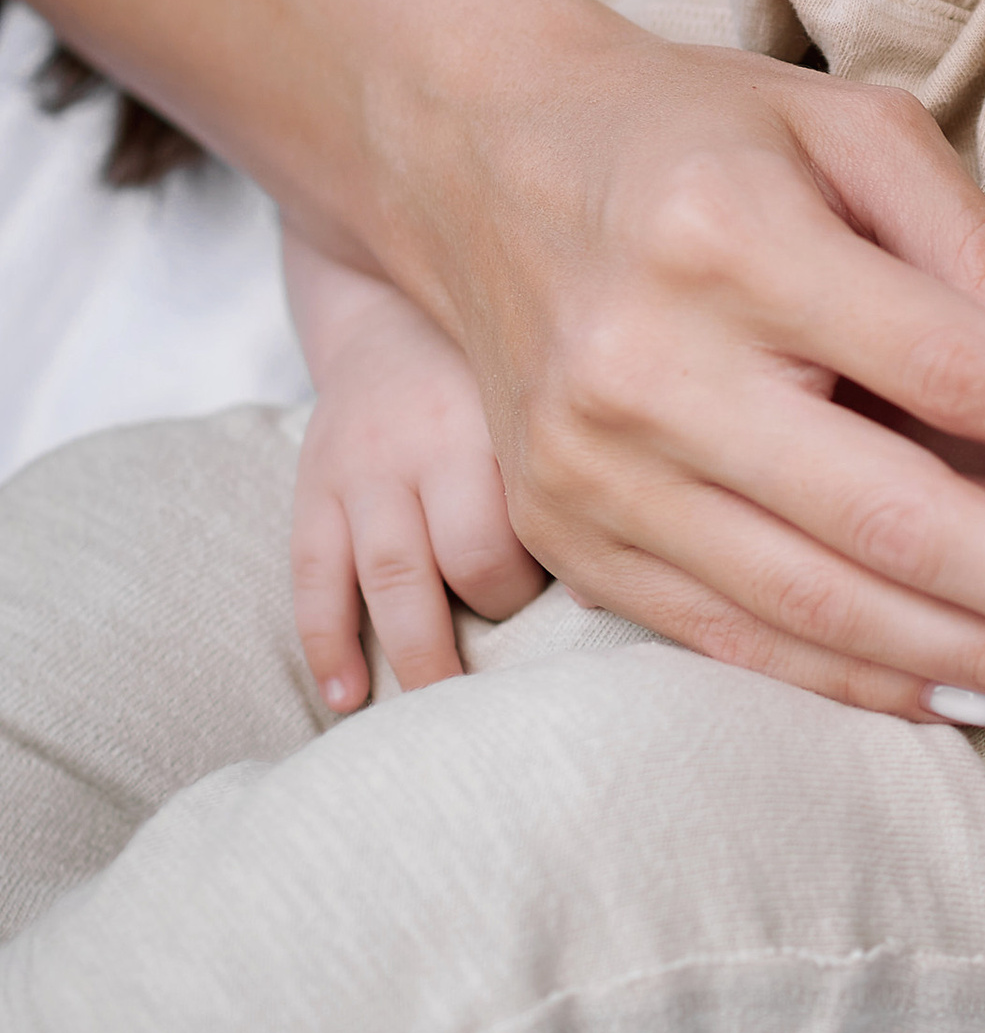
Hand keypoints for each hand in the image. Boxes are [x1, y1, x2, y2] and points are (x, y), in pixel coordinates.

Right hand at [288, 269, 546, 706]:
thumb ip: (580, 469)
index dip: (559, 584)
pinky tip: (348, 698)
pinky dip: (327, 643)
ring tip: (439, 725)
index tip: (586, 622)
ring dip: (417, 654)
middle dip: (494, 625)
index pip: (537, 524)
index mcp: (503, 422)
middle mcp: (429, 446)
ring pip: (391, 576)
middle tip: (523, 691)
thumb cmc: (498, 375)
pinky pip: (311, 575)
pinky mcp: (313, 489)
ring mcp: (363, 471)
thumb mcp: (545, 395)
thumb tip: (625, 577)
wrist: (390, 306)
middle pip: (467, 557)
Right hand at [375, 0, 984, 727]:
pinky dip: (863, 677)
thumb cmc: (704, 127)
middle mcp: (649, 369)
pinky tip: (974, 700)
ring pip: (821, 601)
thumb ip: (982, 251)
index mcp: (733, 241)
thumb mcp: (853, 131)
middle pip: (896, 516)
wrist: (481, 156)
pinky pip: (739, 636)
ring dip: (983, 664)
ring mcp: (594, 471)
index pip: (959, 367)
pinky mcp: (570, 538)